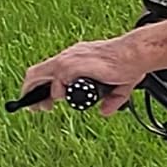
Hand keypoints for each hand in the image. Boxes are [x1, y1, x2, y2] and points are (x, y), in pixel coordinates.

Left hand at [19, 34, 151, 116]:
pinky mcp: (73, 65)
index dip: (42, 88)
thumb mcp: (117, 87)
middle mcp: (69, 56)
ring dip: (37, 93)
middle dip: (30, 92)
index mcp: (77, 58)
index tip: (45, 102)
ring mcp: (68, 60)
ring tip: (42, 107)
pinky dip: (58, 92)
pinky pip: (57, 81)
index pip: (50, 71)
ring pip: (39, 75)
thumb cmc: (129, 64)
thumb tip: (104, 111)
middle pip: (36, 73)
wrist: (135, 55)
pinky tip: (64, 98)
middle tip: (35, 108)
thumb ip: (111, 100)